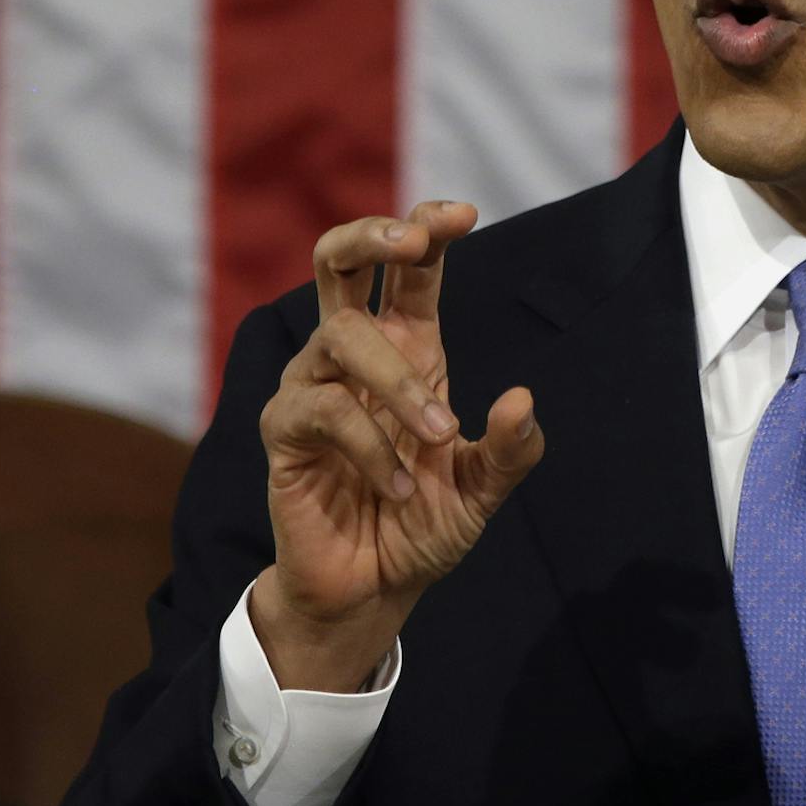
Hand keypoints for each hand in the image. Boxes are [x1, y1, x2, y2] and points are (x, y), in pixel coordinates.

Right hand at [251, 202, 543, 690]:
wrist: (372, 591)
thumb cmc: (423, 526)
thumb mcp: (483, 491)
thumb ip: (512, 451)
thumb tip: (522, 399)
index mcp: (409, 349)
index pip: (409, 269)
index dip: (427, 228)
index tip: (463, 214)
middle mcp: (356, 356)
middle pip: (338, 260)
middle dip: (372, 233)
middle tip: (415, 241)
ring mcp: (313, 388)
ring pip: (341, 336)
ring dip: (399, 382)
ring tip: (439, 438)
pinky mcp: (284, 431)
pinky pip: (321, 410)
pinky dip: (368, 445)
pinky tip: (395, 485)